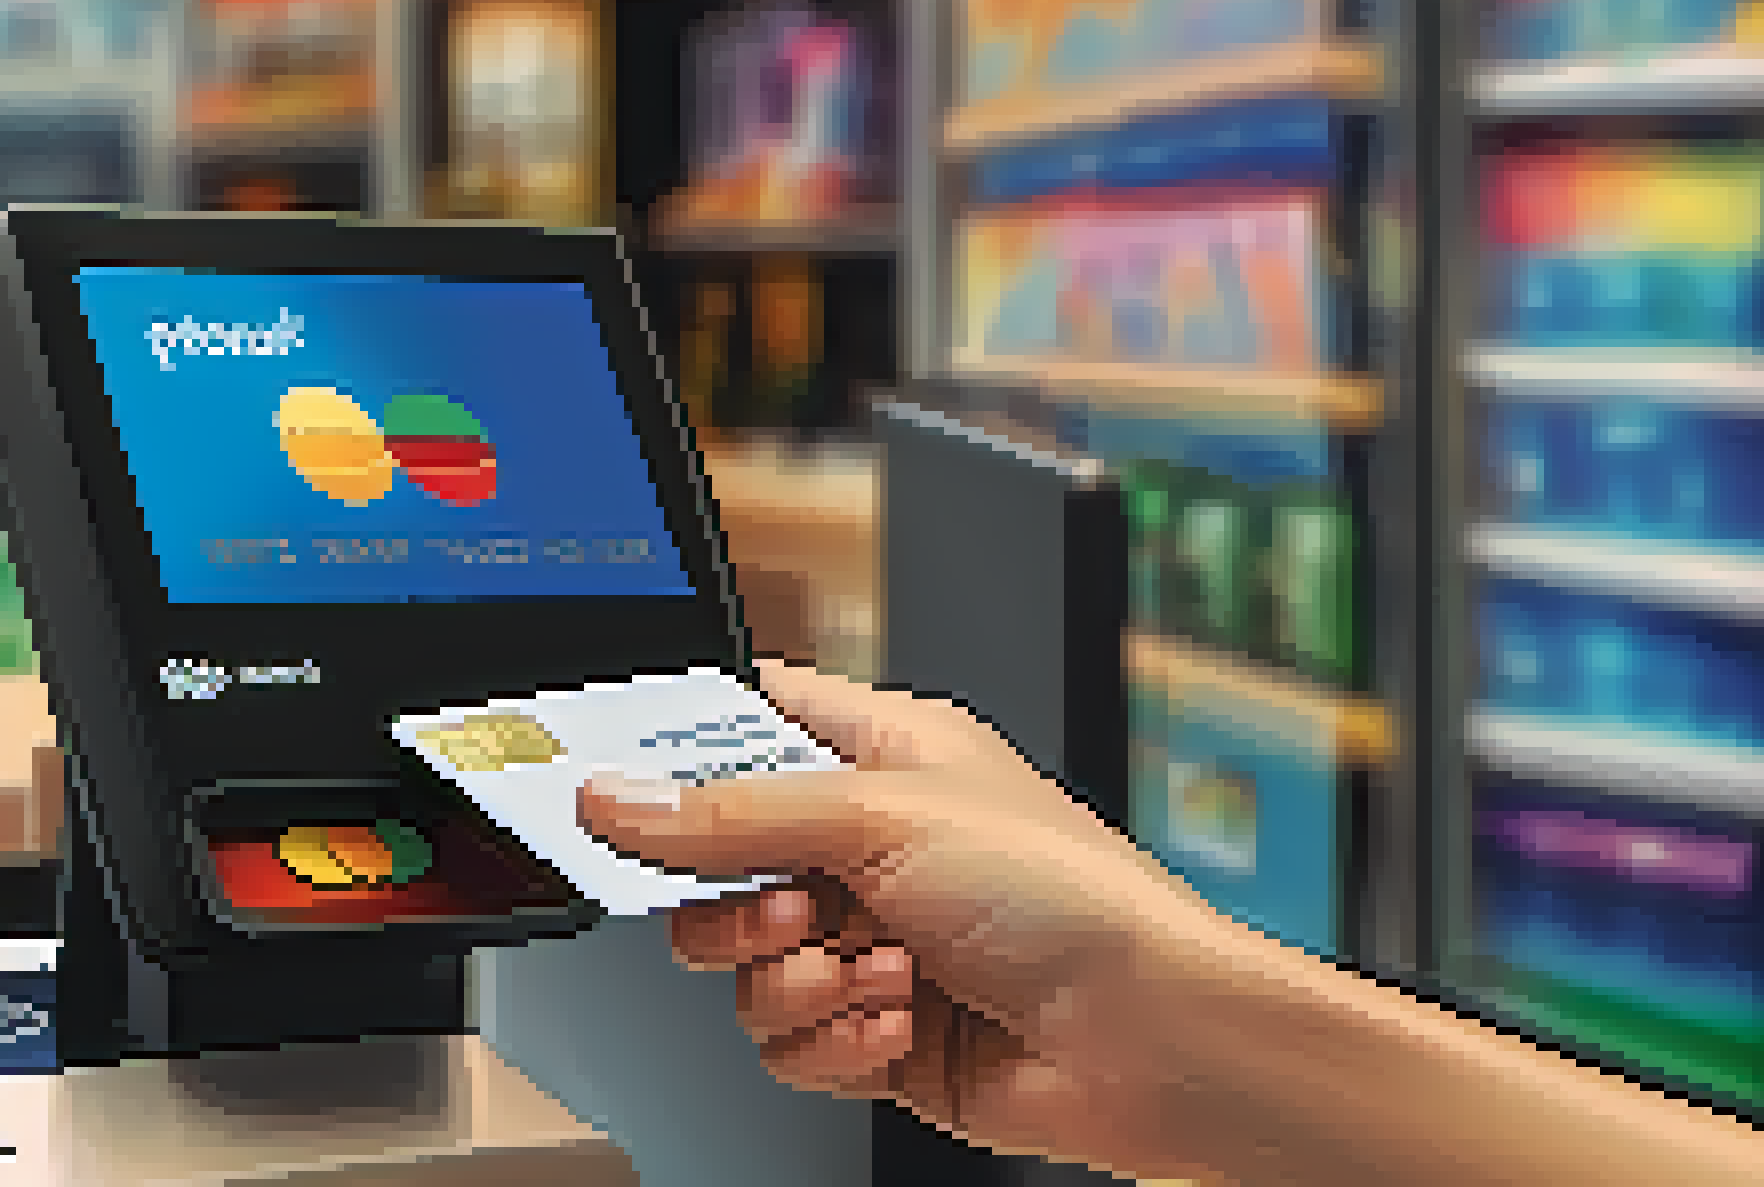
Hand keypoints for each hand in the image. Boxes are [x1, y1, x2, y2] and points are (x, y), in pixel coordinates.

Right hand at [576, 661, 1252, 1182]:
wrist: (1150, 1041)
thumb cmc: (1072, 898)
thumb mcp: (883, 817)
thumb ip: (733, 812)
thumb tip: (617, 798)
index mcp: (879, 755)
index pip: (743, 722)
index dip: (671, 748)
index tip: (612, 782)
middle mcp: (867, 846)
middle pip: (714, 863)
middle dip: (736, 902)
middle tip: (785, 906)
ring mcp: (866, 941)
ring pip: (740, 966)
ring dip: (796, 980)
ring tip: (868, 971)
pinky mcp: (871, 1031)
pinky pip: (784, 1041)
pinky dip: (830, 1041)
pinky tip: (894, 1022)